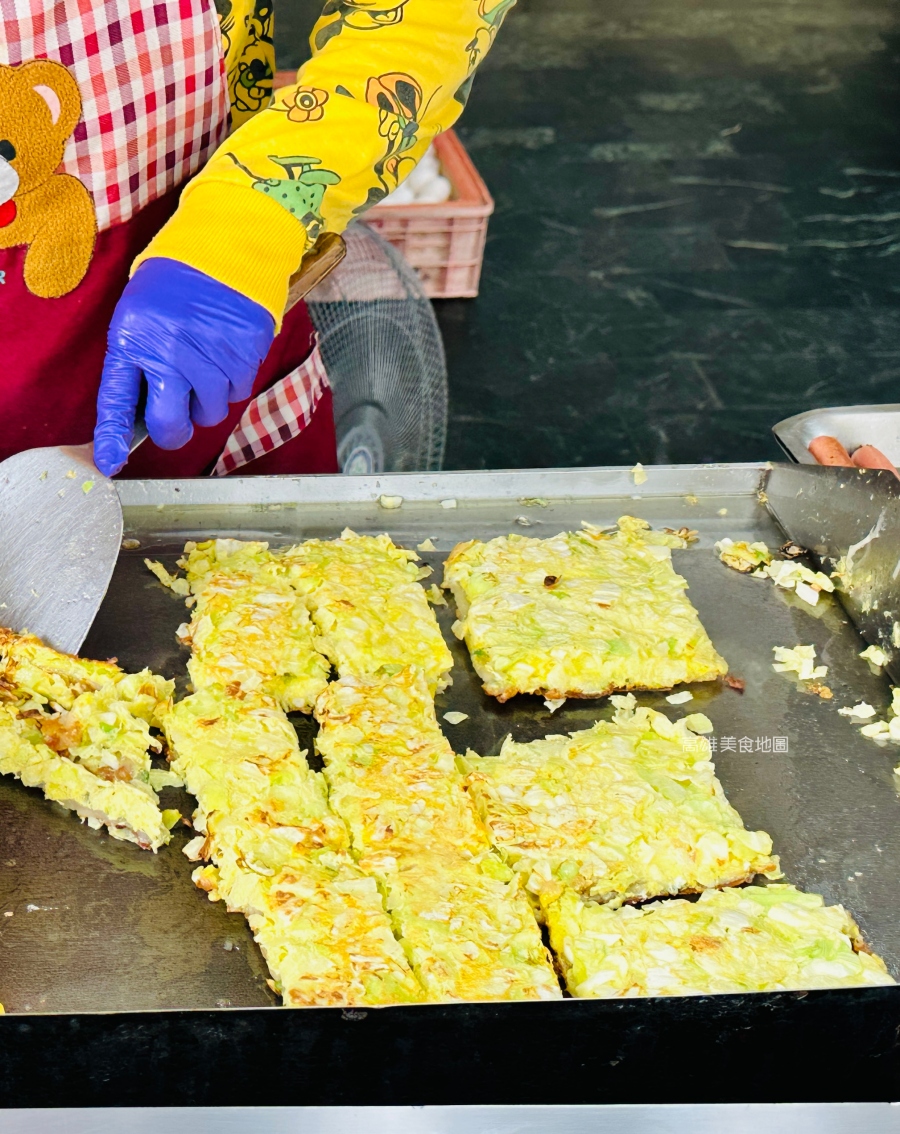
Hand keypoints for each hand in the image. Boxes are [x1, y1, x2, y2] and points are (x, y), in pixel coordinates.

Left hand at [93, 258, 274, 475]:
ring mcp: (211, 357)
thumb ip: (139, 362)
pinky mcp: (245, 356)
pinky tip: (227, 351)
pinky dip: (234, 380)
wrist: (227, 245)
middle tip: (179, 414)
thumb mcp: (140, 314)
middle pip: (171, 425)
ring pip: (211, 412)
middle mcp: (171, 353)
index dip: (113, 437)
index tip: (110, 462)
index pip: (117, 400)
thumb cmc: (177, 283)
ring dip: (209, 398)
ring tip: (207, 361)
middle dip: (175, 429)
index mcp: (134, 340)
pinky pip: (239, 391)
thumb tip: (144, 415)